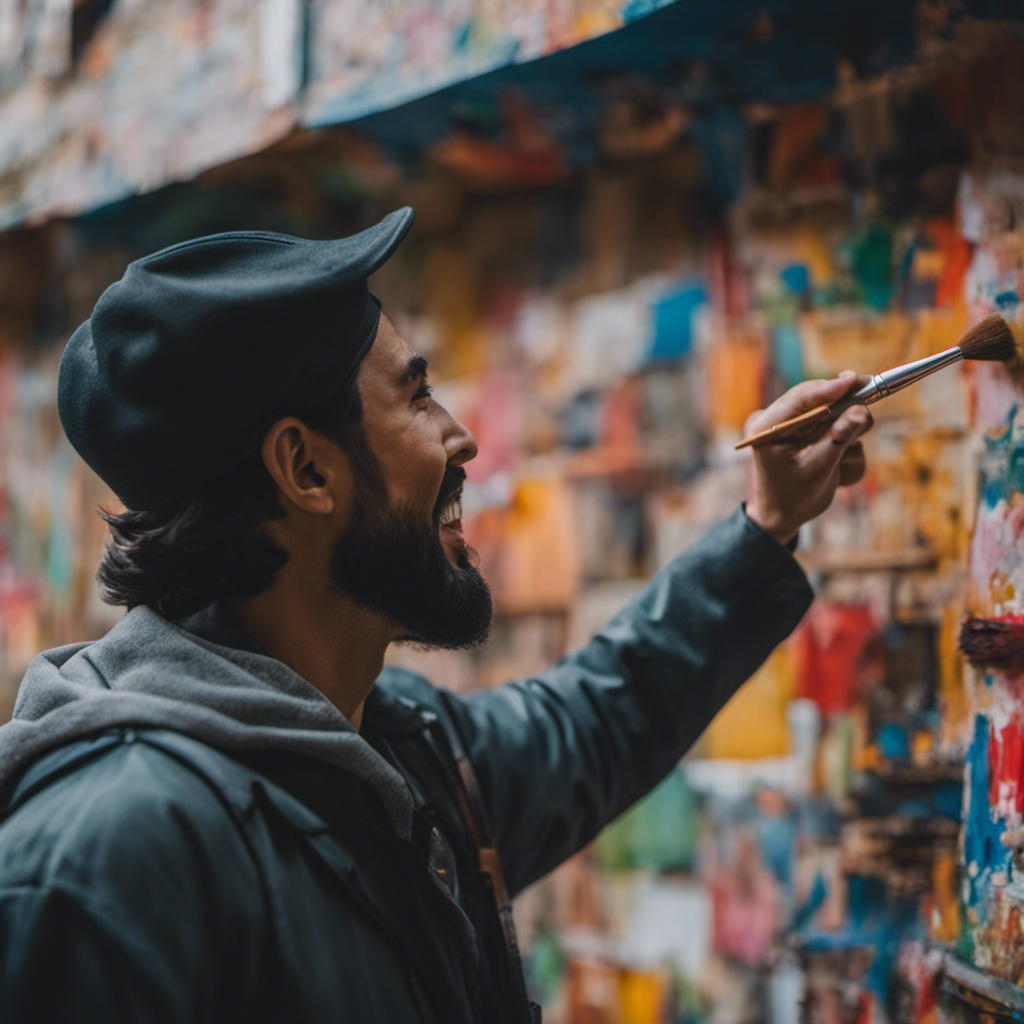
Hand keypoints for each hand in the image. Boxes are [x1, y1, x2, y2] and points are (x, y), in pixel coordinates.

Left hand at [743, 371, 872, 544]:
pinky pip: (838, 430)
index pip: (802, 397)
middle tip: (867, 414)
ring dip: (847, 441)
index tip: (857, 380)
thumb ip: (838, 440)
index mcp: (767, 426)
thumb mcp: (818, 471)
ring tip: (840, 468)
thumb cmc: (794, 498)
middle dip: (846, 412)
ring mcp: (794, 425)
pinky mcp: (809, 432)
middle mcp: (778, 420)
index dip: (831, 388)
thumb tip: (860, 412)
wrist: (782, 516)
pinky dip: (845, 450)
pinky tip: (838, 472)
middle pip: (821, 399)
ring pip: (836, 415)